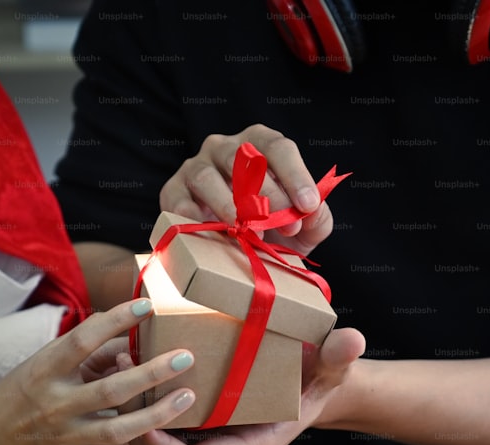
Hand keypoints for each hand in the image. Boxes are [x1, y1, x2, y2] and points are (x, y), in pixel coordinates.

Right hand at [0, 299, 196, 444]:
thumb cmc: (24, 392)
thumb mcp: (44, 363)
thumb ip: (86, 351)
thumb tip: (129, 333)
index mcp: (46, 371)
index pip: (82, 341)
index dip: (114, 321)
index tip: (146, 306)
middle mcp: (56, 405)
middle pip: (110, 390)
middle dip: (151, 374)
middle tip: (185, 357)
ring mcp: (67, 438)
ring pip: (118, 430)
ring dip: (157, 415)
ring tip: (187, 397)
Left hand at [133, 327, 364, 444]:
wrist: (313, 376)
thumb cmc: (318, 378)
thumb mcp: (331, 369)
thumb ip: (338, 359)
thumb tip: (351, 340)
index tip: (147, 425)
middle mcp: (220, 444)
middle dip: (136, 428)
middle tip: (119, 389)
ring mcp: (206, 430)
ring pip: (155, 436)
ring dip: (132, 408)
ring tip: (116, 368)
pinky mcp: (197, 411)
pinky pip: (160, 414)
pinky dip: (142, 394)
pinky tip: (128, 361)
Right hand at [159, 124, 333, 256]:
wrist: (232, 255)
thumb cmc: (271, 231)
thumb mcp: (303, 228)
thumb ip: (317, 219)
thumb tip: (313, 212)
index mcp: (259, 144)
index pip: (278, 147)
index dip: (295, 175)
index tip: (308, 205)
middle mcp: (225, 148)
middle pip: (244, 159)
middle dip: (268, 193)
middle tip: (286, 226)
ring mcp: (195, 167)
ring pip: (207, 177)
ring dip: (228, 204)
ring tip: (244, 229)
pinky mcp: (172, 192)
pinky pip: (178, 200)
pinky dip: (193, 217)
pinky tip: (210, 233)